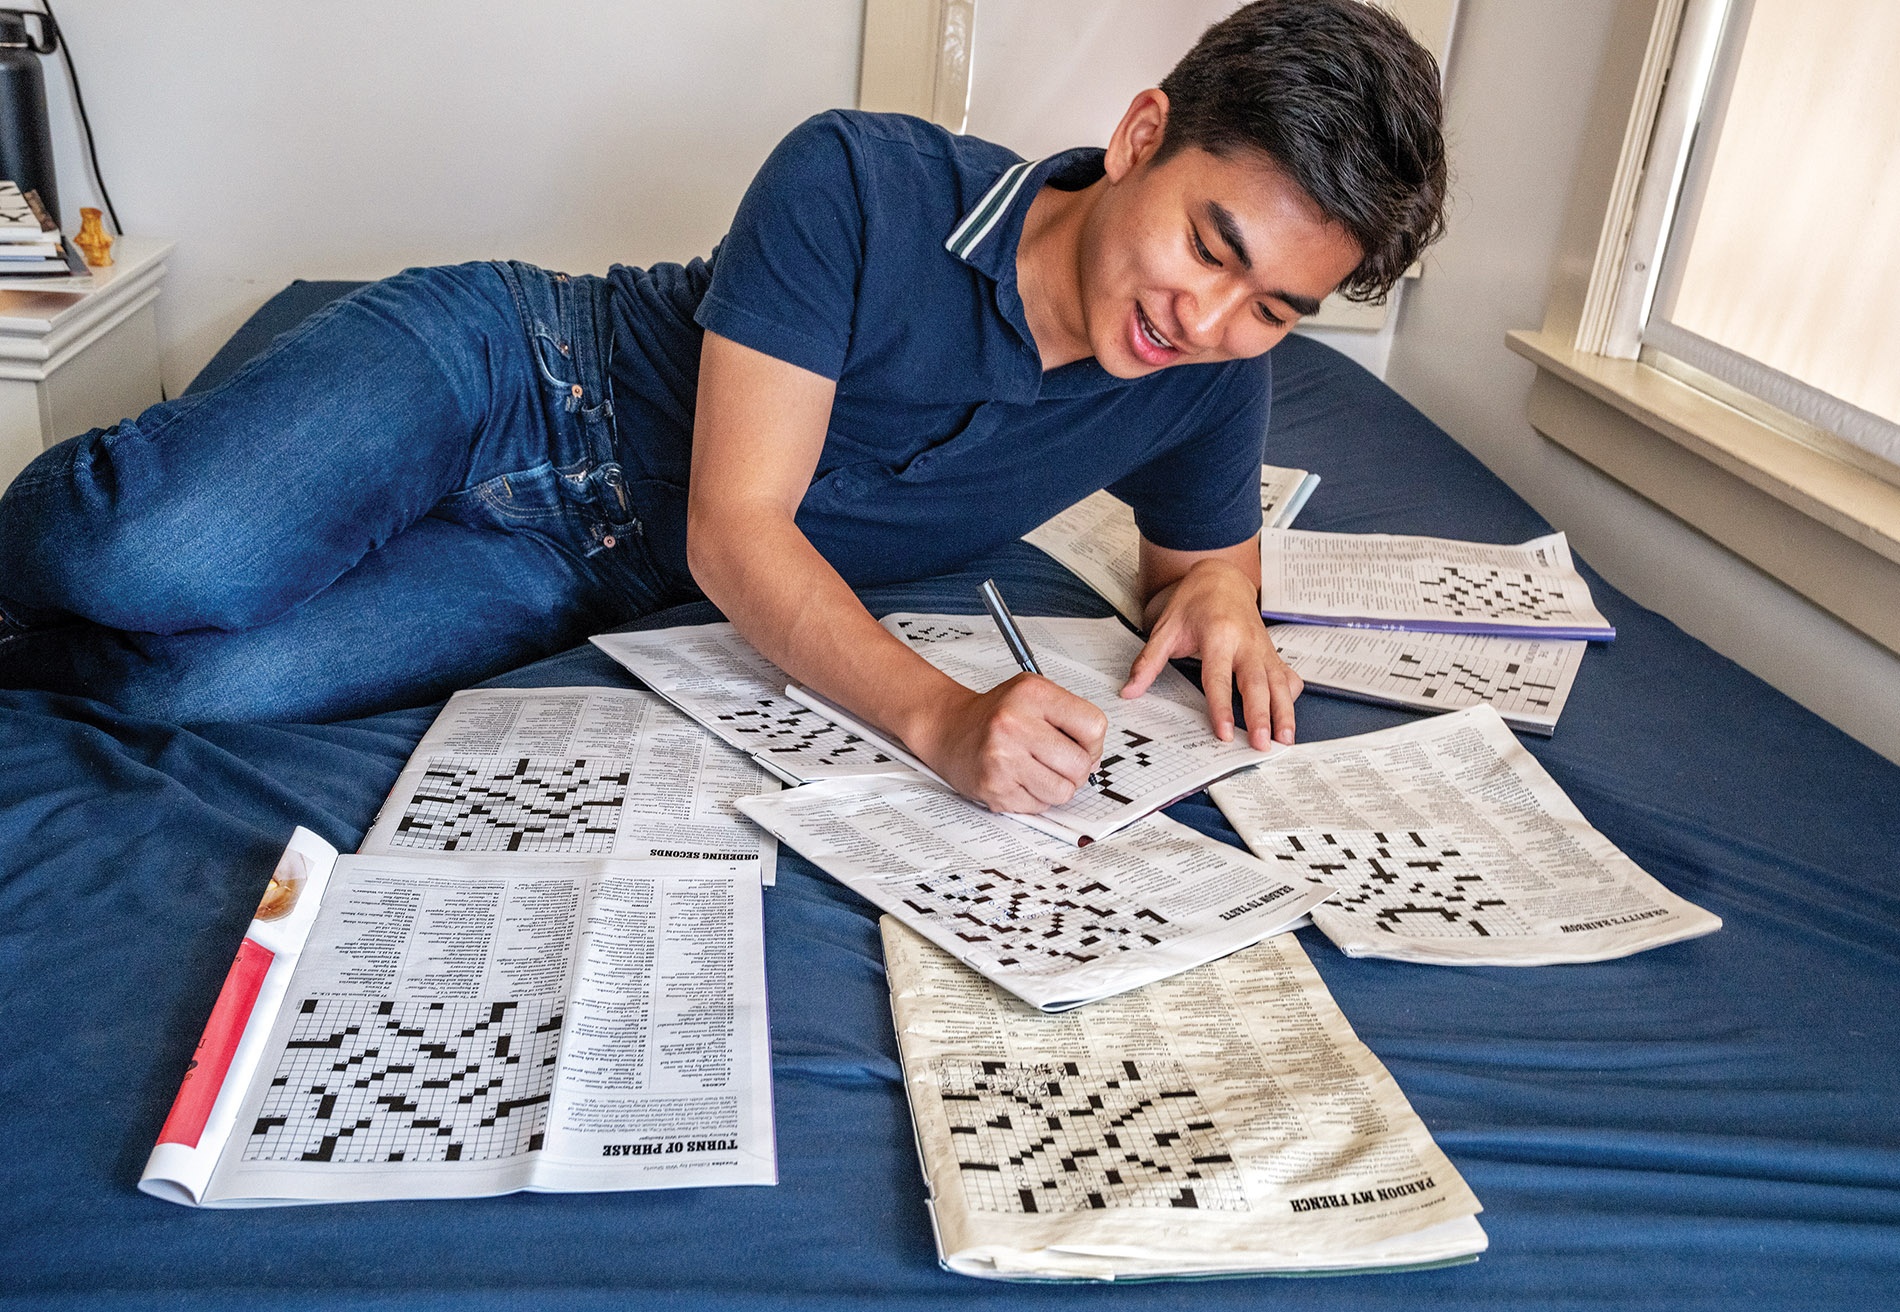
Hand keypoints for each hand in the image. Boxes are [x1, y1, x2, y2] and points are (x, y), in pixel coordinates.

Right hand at [908, 674, 1107, 813]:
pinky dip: (1034, 797)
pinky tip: (1018, 779)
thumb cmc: (995, 714)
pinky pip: (1039, 806)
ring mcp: (1003, 759)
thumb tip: (1095, 759)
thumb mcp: (1034, 694)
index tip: (1080, 744)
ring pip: (1063, 792)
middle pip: (1080, 766)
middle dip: (1075, 770)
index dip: (1093, 743)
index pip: (1093, 726)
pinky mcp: (995, 789)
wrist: (947, 728)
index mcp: (1032, 694)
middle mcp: (1015, 724)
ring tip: (1036, 770)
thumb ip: (1069, 717)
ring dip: (1056, 786)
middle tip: (1056, 761)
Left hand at [1121, 558, 1303, 747]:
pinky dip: (1290, 697)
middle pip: (1257, 684)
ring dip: (1284, 713)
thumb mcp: (1166, 628)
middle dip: (1262, 717)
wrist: (1221, 577)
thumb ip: (1149, 662)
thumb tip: (1129, 691)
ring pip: (1279, 683)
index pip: (1219, 678)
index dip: (1222, 708)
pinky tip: (1287, 716)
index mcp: (1218, 636)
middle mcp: (1246, 643)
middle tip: (1263, 745)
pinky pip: (1287, 676)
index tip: (1225, 734)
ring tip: (1285, 740)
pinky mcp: (1273, 652)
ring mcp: (1263, 648)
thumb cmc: (1194, 602)